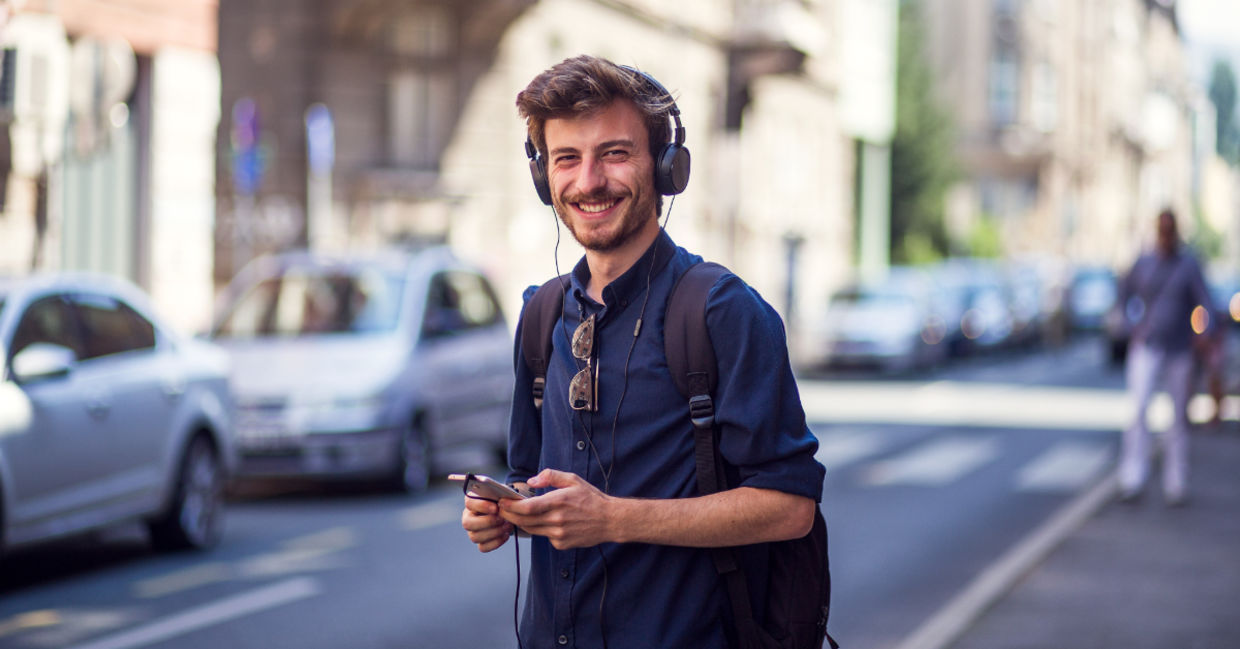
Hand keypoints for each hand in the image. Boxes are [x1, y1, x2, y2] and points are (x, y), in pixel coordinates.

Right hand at [461, 494, 513, 552]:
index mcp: (472, 502)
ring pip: (475, 537)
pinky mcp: (480, 542)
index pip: (469, 503)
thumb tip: (501, 503)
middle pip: (467, 524)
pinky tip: (506, 535)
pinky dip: (496, 542)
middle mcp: (468, 517)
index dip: (481, 506)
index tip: (496, 508)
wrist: (510, 512)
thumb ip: (498, 496)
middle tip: (502, 519)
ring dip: (494, 532)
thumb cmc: (504, 501)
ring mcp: (473, 531)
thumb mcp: (501, 495)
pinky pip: (483, 547)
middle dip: (487, 522)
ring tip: (508, 526)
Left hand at [498, 469, 612, 549]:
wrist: (610, 520)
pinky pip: (543, 537)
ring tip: (515, 514)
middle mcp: (557, 520)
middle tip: (501, 509)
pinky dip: (539, 529)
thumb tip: (531, 482)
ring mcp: (559, 534)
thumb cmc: (591, 498)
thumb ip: (550, 476)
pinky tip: (543, 522)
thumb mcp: (573, 480)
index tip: (501, 502)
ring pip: (531, 530)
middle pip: (524, 520)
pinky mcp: (561, 544)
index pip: (527, 507)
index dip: (511, 506)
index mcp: (558, 501)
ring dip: (520, 522)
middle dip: (509, 515)